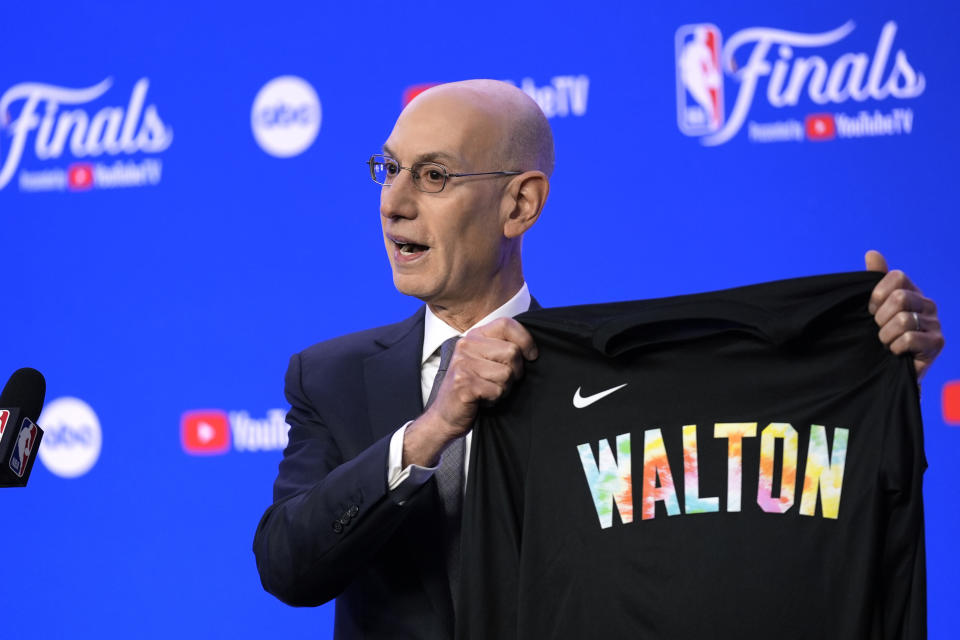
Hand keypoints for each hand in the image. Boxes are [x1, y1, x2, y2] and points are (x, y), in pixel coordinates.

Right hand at [403, 317, 537, 465]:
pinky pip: (497, 390)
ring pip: (507, 373)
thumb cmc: (473, 387)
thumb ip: (503, 348)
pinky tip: (482, 400)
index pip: (506, 324)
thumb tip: (533, 350)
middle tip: (501, 382)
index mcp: (474, 336)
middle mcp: (466, 345)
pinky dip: (495, 399)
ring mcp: (463, 364)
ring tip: (489, 390)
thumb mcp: (486, 361)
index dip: (526, 339)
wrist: (446, 414)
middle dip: (516, 372)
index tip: (532, 356)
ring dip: (504, 388)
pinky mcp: (463, 383)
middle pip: (512, 352)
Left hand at [866, 250, 943, 379]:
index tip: (872, 311)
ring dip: (886, 335)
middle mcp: (927, 303)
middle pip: (899, 298)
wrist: (888, 367)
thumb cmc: (880, 333)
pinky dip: (895, 347)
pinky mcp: (937, 342)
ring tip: (887, 342)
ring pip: (903, 320)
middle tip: (879, 329)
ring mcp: (935, 322)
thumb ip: (874, 279)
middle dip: (880, 317)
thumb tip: (872, 253)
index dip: (877, 296)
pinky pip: (910, 338)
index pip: (895, 277)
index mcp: (912, 290)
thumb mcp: (874, 306)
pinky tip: (896, 351)